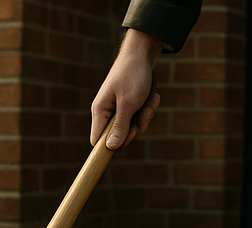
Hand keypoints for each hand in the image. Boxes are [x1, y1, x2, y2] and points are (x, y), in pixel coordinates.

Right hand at [91, 29, 164, 149]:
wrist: (142, 55)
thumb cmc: (132, 76)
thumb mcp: (128, 104)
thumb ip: (119, 127)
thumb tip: (110, 148)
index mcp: (100, 112)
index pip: (97, 140)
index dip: (109, 146)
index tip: (125, 140)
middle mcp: (107, 113)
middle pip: (118, 138)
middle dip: (134, 130)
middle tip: (142, 115)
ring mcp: (118, 111)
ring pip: (131, 130)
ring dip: (144, 119)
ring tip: (151, 102)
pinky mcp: (129, 108)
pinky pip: (138, 120)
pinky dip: (147, 111)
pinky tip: (154, 98)